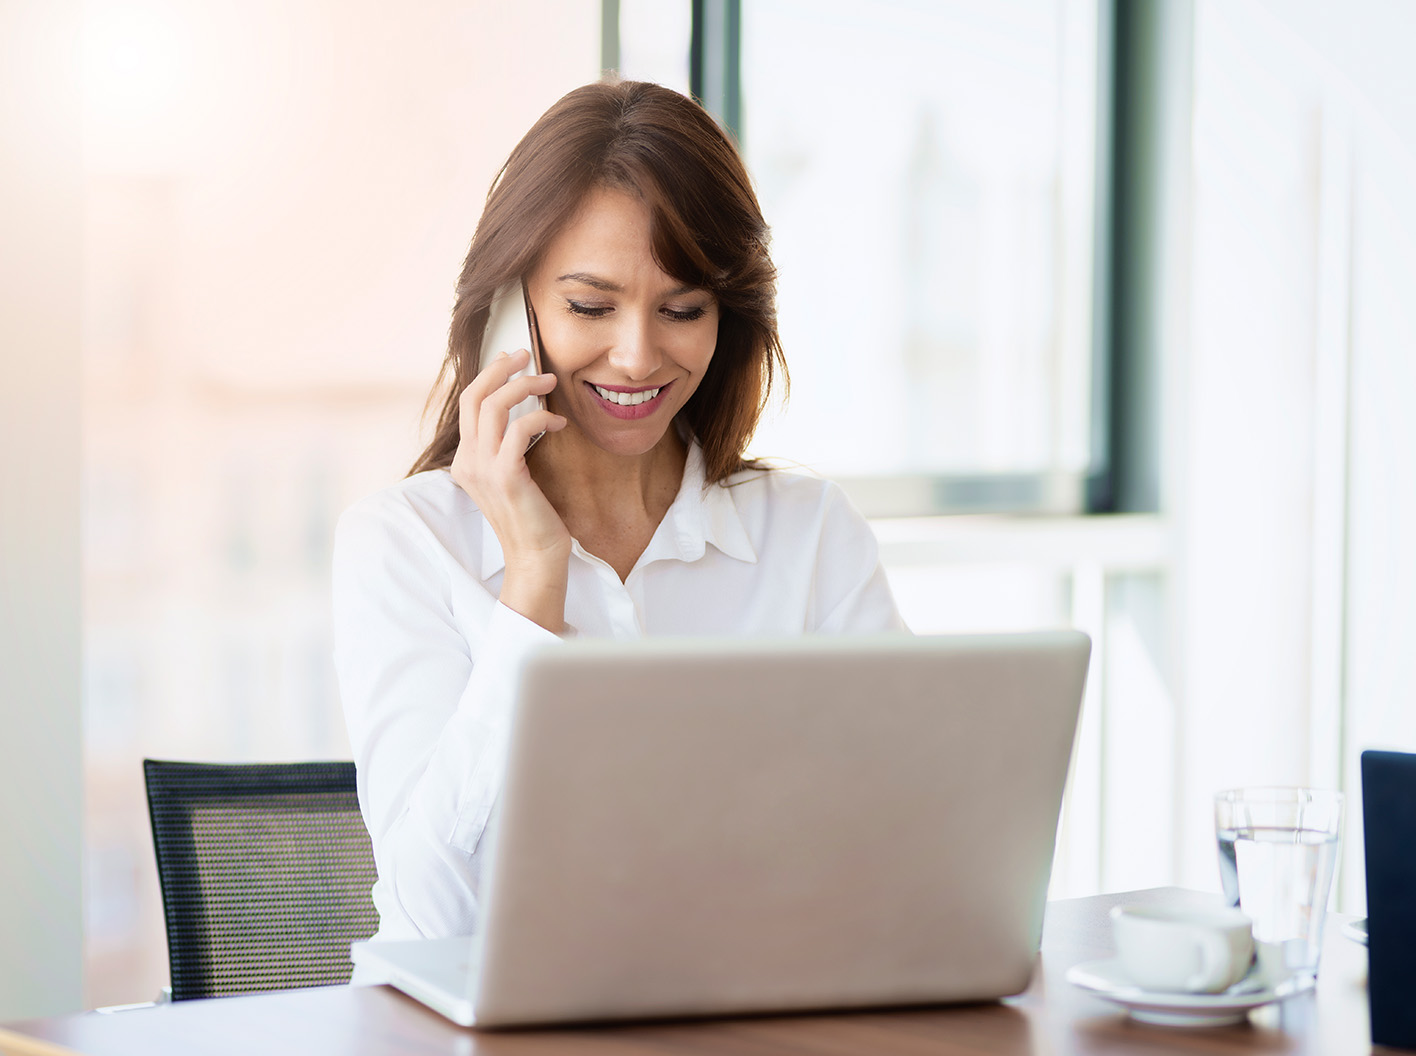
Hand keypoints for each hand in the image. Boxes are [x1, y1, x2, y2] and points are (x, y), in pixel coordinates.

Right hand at [449, 349, 569, 631]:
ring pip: (493, 406)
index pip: (468, 403)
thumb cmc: (533, 518)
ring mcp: (483, 470)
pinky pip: (520, 430)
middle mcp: (467, 462)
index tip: (512, 360)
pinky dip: (541, 418)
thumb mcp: (514, 476)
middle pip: (474, 397)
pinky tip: (559, 423)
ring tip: (549, 381)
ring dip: (524, 386)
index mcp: (465, 461)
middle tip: (528, 355)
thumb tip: (522, 411)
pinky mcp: (506, 477)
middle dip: (501, 368)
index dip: (489, 375)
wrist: (536, 558)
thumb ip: (508, 447)